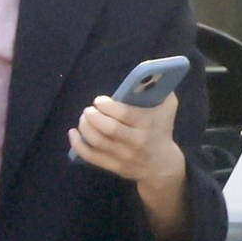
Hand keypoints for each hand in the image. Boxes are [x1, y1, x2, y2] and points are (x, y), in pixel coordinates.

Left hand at [67, 91, 183, 184]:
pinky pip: (92, 157)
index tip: (99, 100)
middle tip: (88, 110)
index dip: (107, 106)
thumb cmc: (161, 128)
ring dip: (85, 127)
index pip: (123, 114)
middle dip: (93, 116)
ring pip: (97, 142)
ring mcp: (124, 156)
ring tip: (84, 118)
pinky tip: (74, 134)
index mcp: (147, 124)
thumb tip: (148, 73)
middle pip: (108, 129)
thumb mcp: (167, 107)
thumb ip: (160, 89)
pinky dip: (78, 145)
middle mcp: (136, 141)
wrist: (162, 164)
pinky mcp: (115, 167)